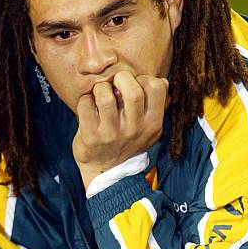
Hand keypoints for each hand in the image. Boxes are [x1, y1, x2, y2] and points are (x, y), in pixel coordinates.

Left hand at [73, 71, 168, 188]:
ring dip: (101, 88)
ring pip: (105, 96)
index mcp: (152, 124)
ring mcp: (112, 135)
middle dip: (121, 78)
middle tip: (115, 84)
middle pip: (133, 92)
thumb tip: (161, 81)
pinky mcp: (91, 137)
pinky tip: (89, 105)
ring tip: (100, 94)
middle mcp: (134, 130)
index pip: (157, 87)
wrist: (105, 170)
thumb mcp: (148, 128)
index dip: (144, 79)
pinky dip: (85, 99)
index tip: (135, 85)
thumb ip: (155, 105)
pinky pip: (85, 105)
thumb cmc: (126, 140)